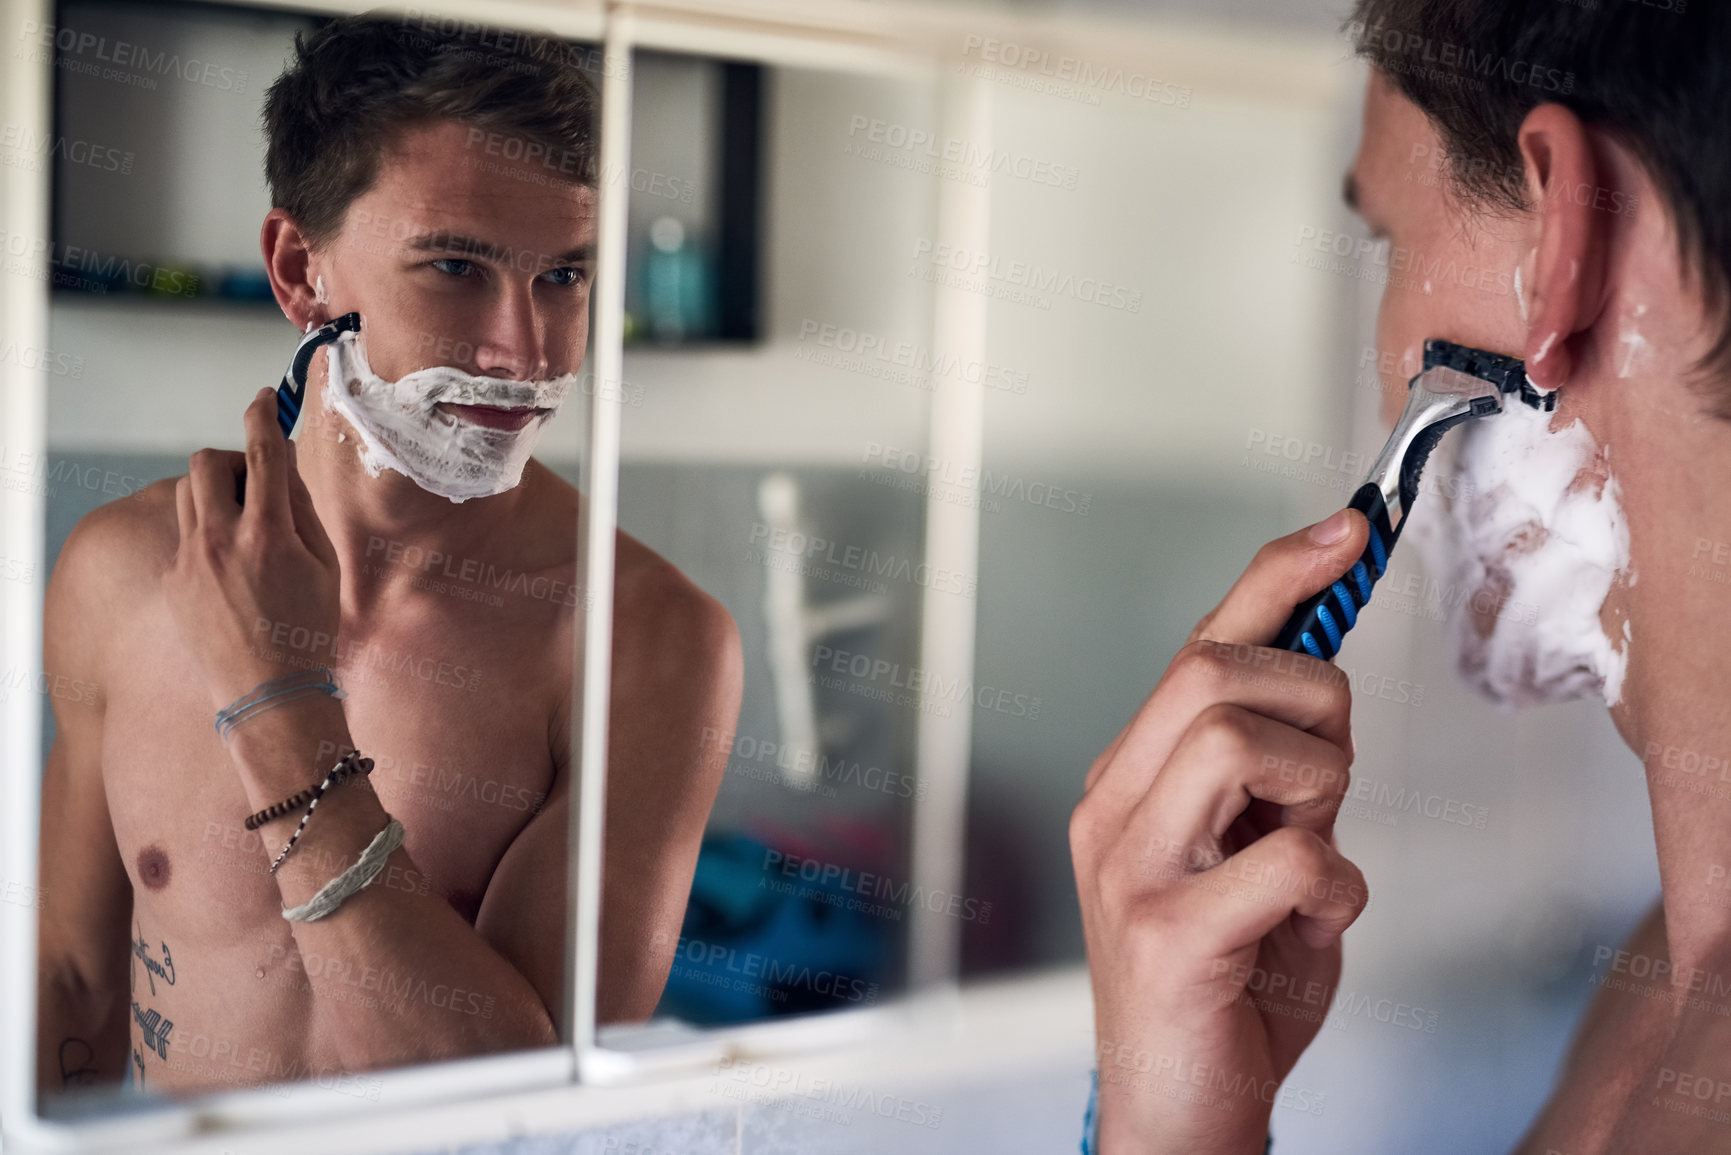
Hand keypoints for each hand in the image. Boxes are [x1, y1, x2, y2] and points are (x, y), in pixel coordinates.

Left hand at [163, 388, 341, 708]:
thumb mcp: (324, 565)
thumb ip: (300, 511)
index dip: (262, 416)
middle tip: (255, 484)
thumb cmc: (310, 631)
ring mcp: (190, 561)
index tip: (263, 400)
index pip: (261, 452)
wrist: (271, 694)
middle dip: (232, 460)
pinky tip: (231, 569)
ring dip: (214, 493)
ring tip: (242, 525)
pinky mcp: (173, 582)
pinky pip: (183, 535)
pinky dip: (206, 534)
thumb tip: (280, 470)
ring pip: (186, 494)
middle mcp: (221, 541)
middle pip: (207, 462)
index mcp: (268, 534)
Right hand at [1071, 509, 1372, 1153]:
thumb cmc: (1225, 980)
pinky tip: (1315, 920)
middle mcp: (1113, 810)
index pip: (1195, 648)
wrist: (1182, 1110)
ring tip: (1313, 847)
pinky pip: (1289, 860)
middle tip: (1334, 767)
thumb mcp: (1254, 851)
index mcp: (1128, 781)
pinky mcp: (1167, 935)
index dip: (1274, 578)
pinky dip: (1336, 885)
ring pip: (1235, 742)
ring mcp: (1130, 871)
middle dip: (1310, 697)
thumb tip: (1327, 673)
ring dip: (1319, 785)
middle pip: (1209, 674)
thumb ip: (1278, 771)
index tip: (1344, 531)